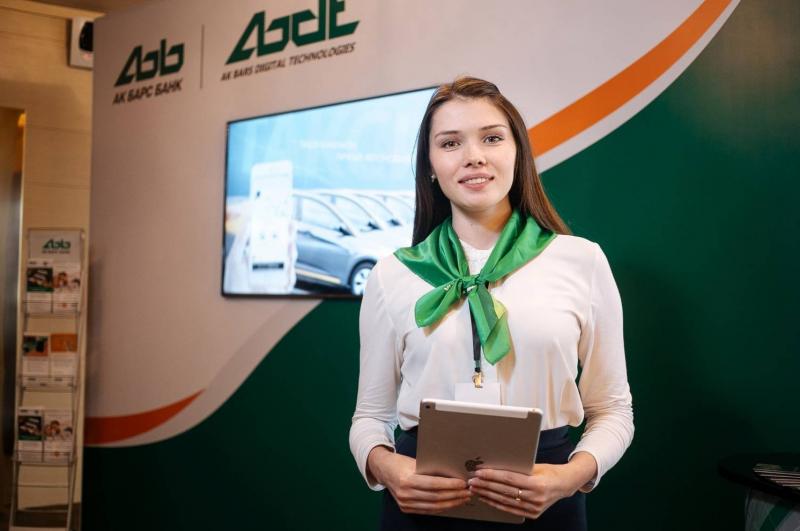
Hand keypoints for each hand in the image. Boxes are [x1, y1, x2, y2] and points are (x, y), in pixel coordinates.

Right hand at [367, 446, 471, 514]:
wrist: (383, 469)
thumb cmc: (401, 462)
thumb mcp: (415, 462)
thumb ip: (431, 469)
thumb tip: (453, 473)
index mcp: (407, 479)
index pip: (433, 484)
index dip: (450, 485)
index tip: (462, 483)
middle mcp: (405, 493)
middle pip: (435, 497)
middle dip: (454, 495)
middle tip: (467, 492)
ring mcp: (404, 503)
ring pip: (433, 506)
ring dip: (451, 503)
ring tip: (463, 498)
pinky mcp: (405, 508)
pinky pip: (427, 510)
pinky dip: (441, 507)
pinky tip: (451, 503)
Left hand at [467, 453, 596, 519]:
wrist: (564, 485)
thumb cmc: (548, 471)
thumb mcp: (535, 466)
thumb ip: (518, 468)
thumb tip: (495, 464)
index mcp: (538, 483)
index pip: (509, 479)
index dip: (493, 475)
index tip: (479, 472)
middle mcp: (536, 497)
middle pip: (505, 491)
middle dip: (486, 485)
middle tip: (472, 480)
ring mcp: (534, 508)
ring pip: (505, 501)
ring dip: (488, 495)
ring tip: (475, 488)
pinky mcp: (532, 514)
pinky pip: (510, 509)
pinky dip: (496, 503)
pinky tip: (486, 498)